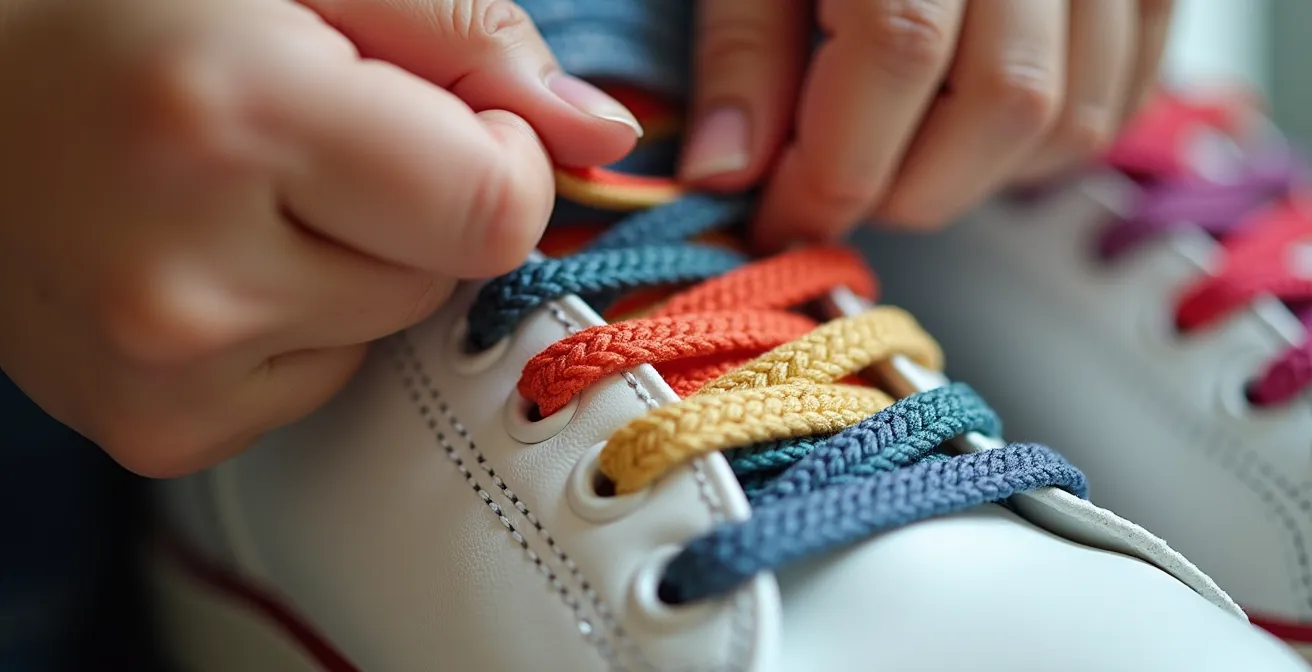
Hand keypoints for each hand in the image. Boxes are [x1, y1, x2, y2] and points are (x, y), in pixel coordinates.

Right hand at [0, 0, 640, 476]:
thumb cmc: (121, 5)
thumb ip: (471, 38)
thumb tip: (603, 136)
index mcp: (235, 121)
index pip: (496, 209)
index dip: (495, 151)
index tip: (429, 110)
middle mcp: (189, 275)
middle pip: (447, 279)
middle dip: (412, 206)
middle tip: (301, 139)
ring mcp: (163, 374)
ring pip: (385, 335)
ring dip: (350, 265)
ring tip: (235, 194)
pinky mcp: (156, 430)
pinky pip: (317, 385)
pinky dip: (295, 326)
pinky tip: (207, 257)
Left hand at [679, 0, 1173, 247]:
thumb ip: (743, 48)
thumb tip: (726, 173)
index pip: (900, 51)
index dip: (833, 168)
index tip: (779, 220)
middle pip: (1001, 99)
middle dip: (904, 187)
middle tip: (838, 190)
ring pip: (1069, 116)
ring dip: (971, 177)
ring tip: (897, 158)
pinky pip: (1118, 103)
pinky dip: (1038, 150)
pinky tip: (967, 133)